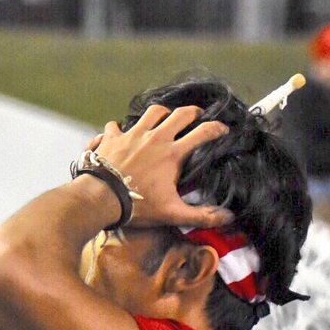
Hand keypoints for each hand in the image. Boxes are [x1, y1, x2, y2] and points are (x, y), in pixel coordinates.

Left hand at [91, 105, 233, 229]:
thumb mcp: (172, 213)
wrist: (101, 198)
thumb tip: (228, 218)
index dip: (216, 128)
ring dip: (162, 112)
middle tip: (197, 115)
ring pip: (152, 111)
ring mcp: (133, 134)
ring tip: (165, 117)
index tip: (223, 129)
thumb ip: (201, 215)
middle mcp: (155, 138)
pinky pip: (116, 124)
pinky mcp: (113, 137)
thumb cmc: (138, 205)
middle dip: (193, 112)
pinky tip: (121, 132)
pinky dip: (119, 127)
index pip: (202, 132)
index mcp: (173, 153)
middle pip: (180, 114)